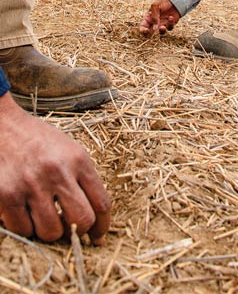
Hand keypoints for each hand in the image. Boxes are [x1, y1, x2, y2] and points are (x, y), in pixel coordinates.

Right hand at [0, 92, 110, 242]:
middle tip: (70, 229)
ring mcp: (31, 184)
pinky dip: (25, 227)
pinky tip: (25, 214)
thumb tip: (94, 216)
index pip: (101, 202)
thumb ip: (83, 179)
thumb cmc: (40, 141)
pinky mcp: (6, 194)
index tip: (98, 236)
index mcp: (79, 161)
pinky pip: (22, 228)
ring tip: (45, 218)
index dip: (102, 225)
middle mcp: (58, 173)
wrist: (4, 127)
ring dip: (49, 232)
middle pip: (81, 221)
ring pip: (50, 231)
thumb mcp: (70, 152)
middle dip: (77, 231)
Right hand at [139, 0, 180, 36]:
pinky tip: (171, 17)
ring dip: (162, 31)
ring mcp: (162, 24)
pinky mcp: (170, 24)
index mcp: (148, 18)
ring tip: (163, 27)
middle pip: (150, 33)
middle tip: (151, 30)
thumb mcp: (155, 6)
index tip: (146, 31)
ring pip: (161, 32)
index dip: (142, 31)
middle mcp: (154, 23)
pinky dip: (170, 24)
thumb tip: (154, 29)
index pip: (142, 27)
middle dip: (151, 34)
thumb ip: (154, 17)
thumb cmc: (162, 1)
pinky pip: (170, 28)